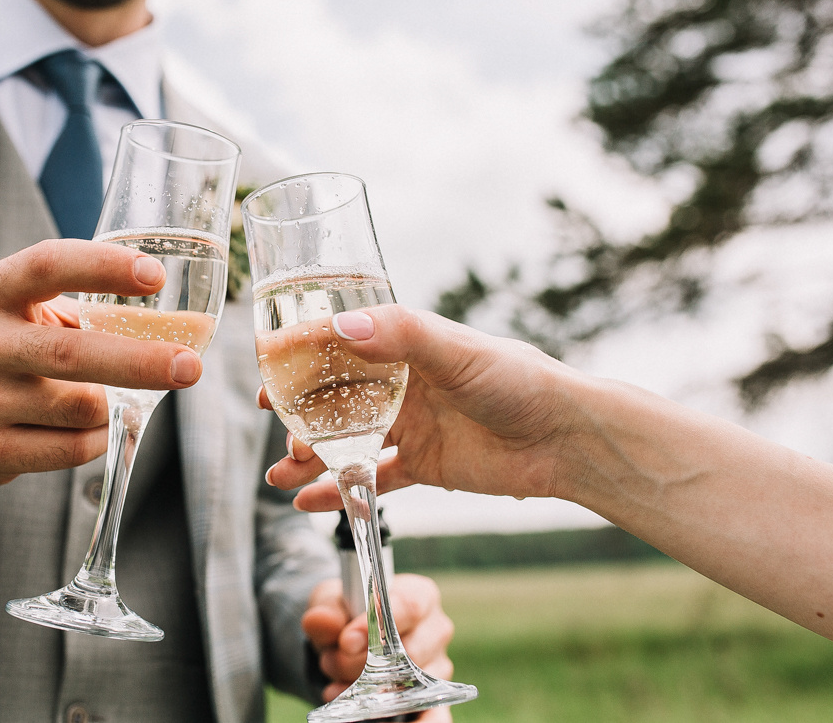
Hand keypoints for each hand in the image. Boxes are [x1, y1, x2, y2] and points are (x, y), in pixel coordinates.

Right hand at [0, 239, 204, 509]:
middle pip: (71, 353)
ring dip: (118, 404)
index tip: (154, 275)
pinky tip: (107, 424)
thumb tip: (181, 324)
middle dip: (140, 361)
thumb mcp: (18, 308)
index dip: (103, 267)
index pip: (47, 266)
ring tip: (136, 394)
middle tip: (189, 365)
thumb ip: (83, 309)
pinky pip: (69, 449)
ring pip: (78, 408)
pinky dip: (102, 438)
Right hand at [263, 304, 585, 511]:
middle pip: (334, 398)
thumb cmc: (518, 380)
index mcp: (405, 346)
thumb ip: (399, 335)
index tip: (267, 370)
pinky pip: (371, 480)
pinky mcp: (423, 465)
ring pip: (345, 442)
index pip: (339, 347)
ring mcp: (410, 426)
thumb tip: (340, 329)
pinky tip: (308, 503)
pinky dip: (339, 492)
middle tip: (273, 427)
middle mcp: (401, 385)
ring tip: (278, 477)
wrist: (564, 439)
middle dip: (298, 414)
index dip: (300, 358)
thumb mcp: (455, 350)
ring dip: (309, 458)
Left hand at [304, 573, 454, 717]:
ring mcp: (437, 667)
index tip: (346, 641)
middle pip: (409, 652)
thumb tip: (319, 621)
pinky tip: (368, 718)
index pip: (408, 607)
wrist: (346, 640)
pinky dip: (399, 719)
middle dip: (361, 663)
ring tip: (335, 683)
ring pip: (408, 685)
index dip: (376, 624)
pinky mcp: (432, 698)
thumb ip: (326, 611)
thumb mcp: (331, 603)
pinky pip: (429, 715)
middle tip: (330, 662)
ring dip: (365, 690)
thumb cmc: (347, 612)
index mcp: (419, 595)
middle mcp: (435, 630)